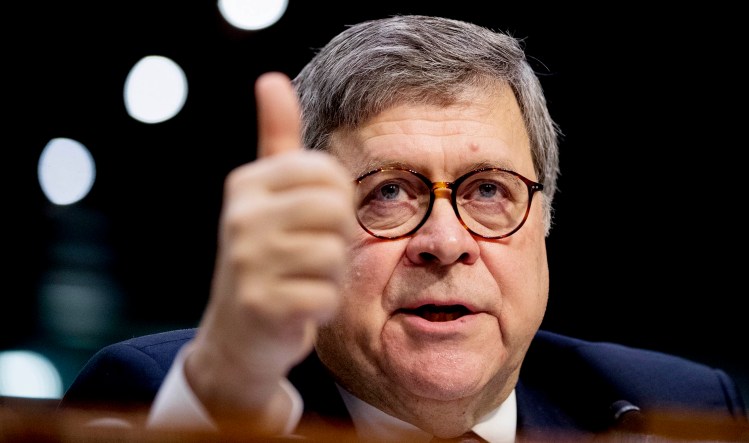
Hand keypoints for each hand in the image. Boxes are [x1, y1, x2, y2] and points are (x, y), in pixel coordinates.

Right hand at [184, 72, 353, 432]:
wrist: (236, 337)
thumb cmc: (264, 259)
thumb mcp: (265, 196)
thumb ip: (275, 139)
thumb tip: (271, 78)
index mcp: (247, 185)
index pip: (329, 173)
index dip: (337, 202)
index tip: (313, 221)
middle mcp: (241, 217)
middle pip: (336, 210)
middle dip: (336, 238)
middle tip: (311, 255)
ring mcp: (248, 262)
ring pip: (334, 255)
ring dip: (330, 276)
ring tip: (301, 281)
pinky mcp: (262, 304)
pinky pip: (327, 297)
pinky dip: (322, 308)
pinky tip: (298, 308)